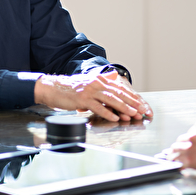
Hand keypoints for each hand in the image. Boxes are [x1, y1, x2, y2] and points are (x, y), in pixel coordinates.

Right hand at [34, 71, 151, 122]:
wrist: (53, 88)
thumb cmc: (71, 89)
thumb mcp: (89, 83)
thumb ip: (103, 82)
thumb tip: (115, 77)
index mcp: (100, 80)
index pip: (120, 89)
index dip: (132, 97)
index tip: (141, 104)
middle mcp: (96, 83)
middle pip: (118, 94)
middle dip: (132, 103)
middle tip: (142, 110)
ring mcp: (89, 91)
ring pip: (110, 99)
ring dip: (123, 107)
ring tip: (132, 114)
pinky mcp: (82, 98)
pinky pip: (97, 107)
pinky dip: (107, 112)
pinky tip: (114, 117)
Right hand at [167, 124, 195, 173]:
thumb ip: (188, 163)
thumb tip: (180, 162)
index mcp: (187, 158)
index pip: (172, 157)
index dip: (172, 157)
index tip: (172, 157)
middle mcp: (188, 145)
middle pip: (175, 145)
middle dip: (177, 148)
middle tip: (182, 149)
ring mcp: (194, 135)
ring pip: (184, 136)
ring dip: (187, 139)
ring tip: (195, 143)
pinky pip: (195, 127)